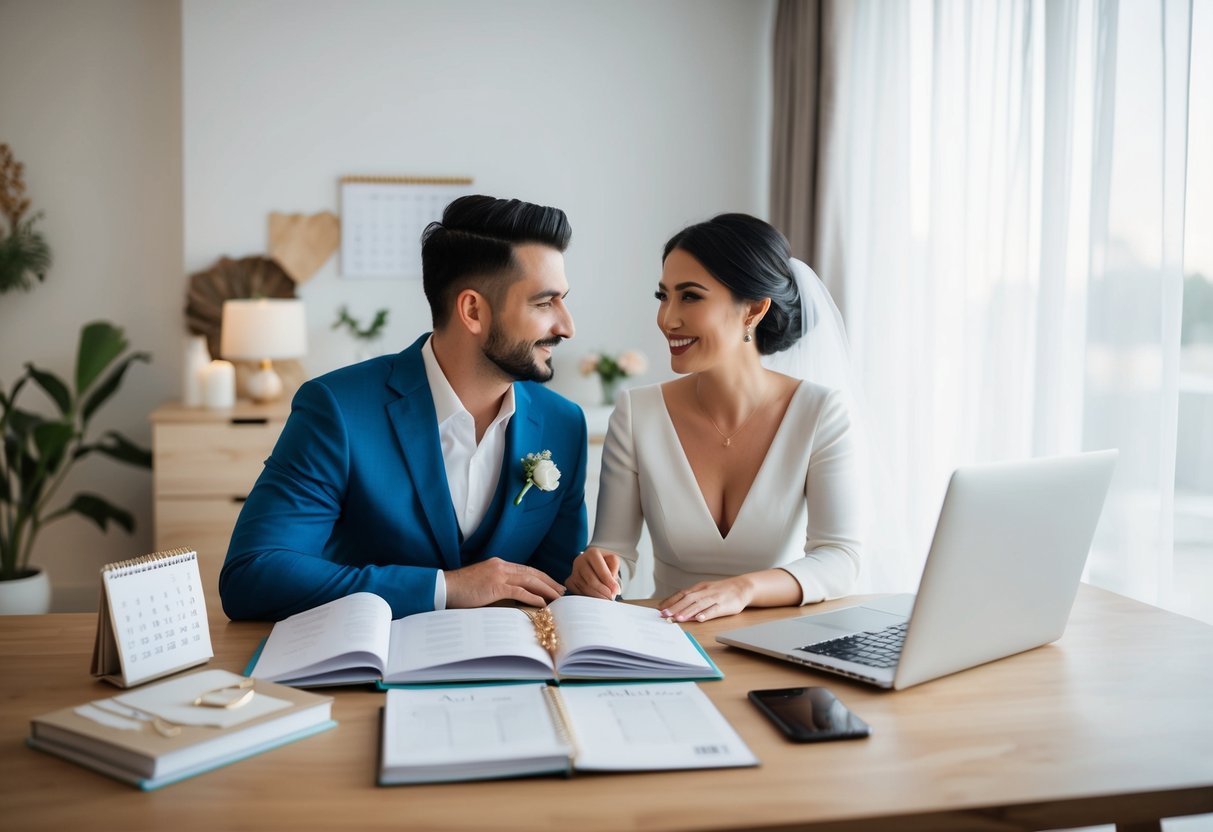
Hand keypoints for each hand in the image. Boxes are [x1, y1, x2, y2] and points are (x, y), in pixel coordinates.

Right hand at [444, 558, 564, 608]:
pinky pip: (520, 591)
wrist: (445, 587)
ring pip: (530, 580)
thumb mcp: (482, 584)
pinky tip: (543, 603)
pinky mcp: (496, 586)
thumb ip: (497, 586)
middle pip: (532, 573)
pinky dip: (533, 597)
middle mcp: (501, 566)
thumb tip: (512, 597)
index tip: (552, 584)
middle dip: (549, 582)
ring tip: (558, 597)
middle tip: (562, 590)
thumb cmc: (461, 589)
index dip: (541, 576)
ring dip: (546, 589)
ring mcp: (499, 575)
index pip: (526, 569)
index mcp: (499, 564)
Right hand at [565, 548, 621, 598]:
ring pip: (585, 588)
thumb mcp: (613, 561)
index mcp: (592, 553)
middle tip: (612, 598)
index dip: (610, 582)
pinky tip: (596, 598)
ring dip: (597, 596)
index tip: (617, 591)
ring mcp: (573, 571)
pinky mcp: (569, 581)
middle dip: (603, 591)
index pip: (601, 571)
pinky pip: (578, 592)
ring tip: (606, 599)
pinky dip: (588, 597)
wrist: (593, 563)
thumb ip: (614, 571)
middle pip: (591, 581)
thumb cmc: (605, 562)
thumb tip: (612, 588)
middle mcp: (580, 560)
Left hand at [659, 576, 754, 622]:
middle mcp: (705, 591)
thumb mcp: (705, 590)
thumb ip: (693, 598)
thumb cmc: (721, 591)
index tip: (660, 608)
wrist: (742, 587)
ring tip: (678, 618)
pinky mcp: (725, 605)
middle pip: (688, 599)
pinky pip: (714, 610)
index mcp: (699, 588)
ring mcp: (715, 598)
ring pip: (699, 604)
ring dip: (688, 611)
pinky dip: (706, 614)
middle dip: (675, 607)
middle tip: (664, 615)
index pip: (682, 593)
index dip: (671, 601)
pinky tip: (699, 618)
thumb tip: (676, 607)